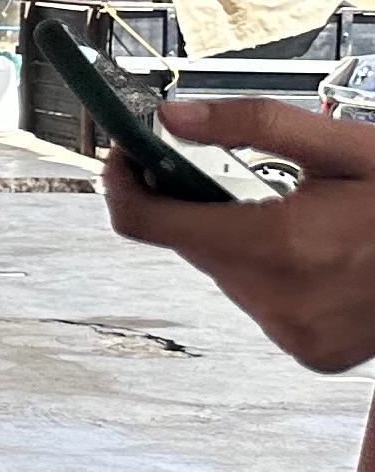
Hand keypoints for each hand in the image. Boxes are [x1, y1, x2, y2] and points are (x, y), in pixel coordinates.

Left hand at [105, 102, 374, 370]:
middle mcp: (277, 299)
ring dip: (241, 244)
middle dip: (198, 208)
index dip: (123, 187)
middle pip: (191, 246)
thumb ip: (254, 126)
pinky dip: (274, 277)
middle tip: (226, 176)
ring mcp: (293, 334)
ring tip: (304, 220)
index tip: (123, 158)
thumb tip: (171, 117)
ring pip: (226, 276)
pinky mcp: (311, 354)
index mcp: (279, 244)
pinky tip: (321, 258)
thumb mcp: (348, 147)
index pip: (148, 224)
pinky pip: (261, 304)